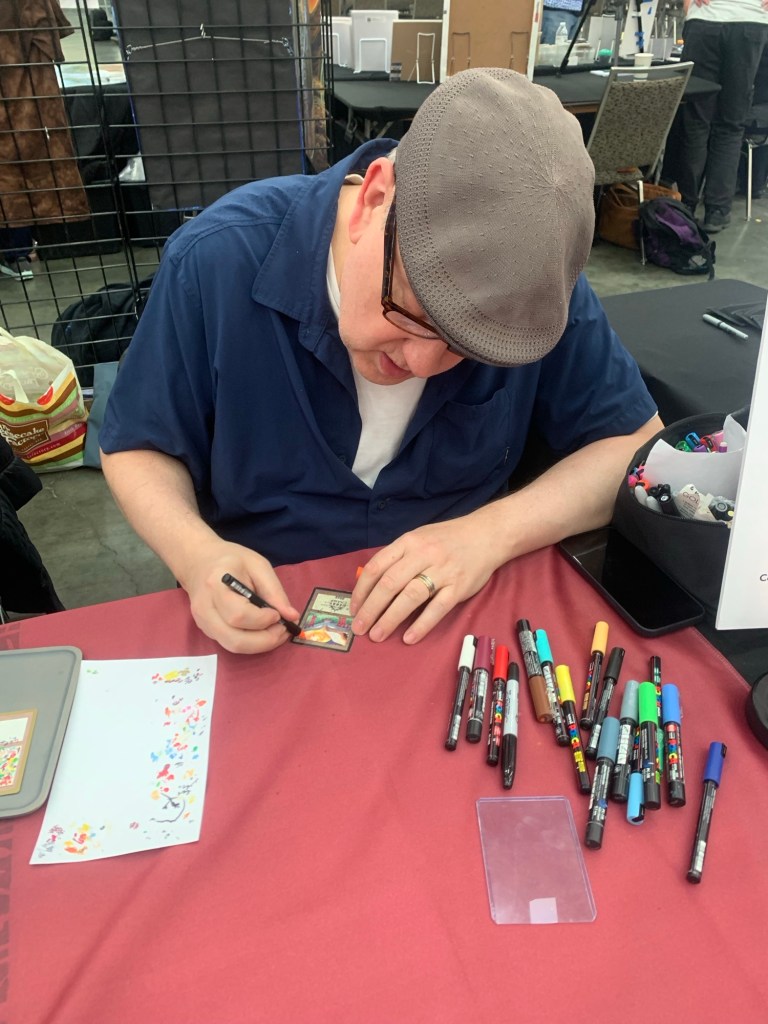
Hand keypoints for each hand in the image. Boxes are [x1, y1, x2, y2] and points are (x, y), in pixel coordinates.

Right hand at [180, 540, 300, 653]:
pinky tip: (262, 631)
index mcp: (216, 585)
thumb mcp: (258, 565)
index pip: (239, 614)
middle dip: (265, 640)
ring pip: (232, 646)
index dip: (263, 620)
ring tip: (276, 632)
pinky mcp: (205, 630)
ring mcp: (202, 622)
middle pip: (235, 639)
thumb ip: (274, 591)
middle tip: (283, 630)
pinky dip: (250, 643)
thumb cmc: (230, 560)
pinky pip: (229, 644)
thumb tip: (292, 616)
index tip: (278, 613)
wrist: (199, 561)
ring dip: (259, 645)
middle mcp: (205, 608)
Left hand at [350, 517, 500, 644]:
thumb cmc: (447, 539)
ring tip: (377, 635)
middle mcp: (423, 554)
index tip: (354, 608)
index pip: (377, 566)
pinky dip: (421, 624)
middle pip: (390, 584)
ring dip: (390, 618)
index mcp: (408, 542)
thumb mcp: (419, 538)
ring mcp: (442, 571)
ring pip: (410, 596)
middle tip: (359, 627)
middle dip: (371, 609)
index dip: (362, 590)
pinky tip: (409, 637)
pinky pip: (437, 608)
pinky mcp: (459, 587)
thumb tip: (371, 583)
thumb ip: (398, 557)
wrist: (486, 535)